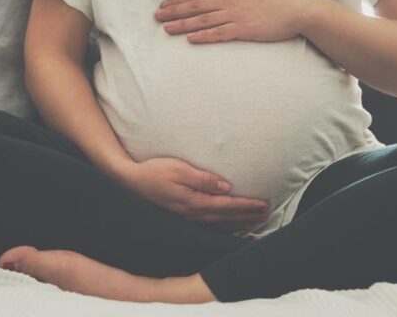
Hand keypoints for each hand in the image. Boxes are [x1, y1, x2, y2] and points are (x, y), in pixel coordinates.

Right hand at [119, 157, 269, 232]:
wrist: (129, 182)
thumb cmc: (153, 171)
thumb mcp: (178, 169)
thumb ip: (202, 179)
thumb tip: (225, 187)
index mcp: (194, 201)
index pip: (227, 205)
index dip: (246, 206)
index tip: (263, 205)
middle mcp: (193, 213)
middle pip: (227, 217)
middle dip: (248, 216)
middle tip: (267, 214)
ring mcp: (187, 217)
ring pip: (219, 224)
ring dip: (239, 223)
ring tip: (256, 222)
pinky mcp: (182, 215)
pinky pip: (209, 225)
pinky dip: (223, 227)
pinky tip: (229, 226)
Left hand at [153, 0, 313, 43]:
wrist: (297, 7)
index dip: (179, 0)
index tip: (164, 5)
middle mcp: (229, 0)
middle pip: (196, 6)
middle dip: (174, 11)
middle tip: (157, 17)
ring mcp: (236, 15)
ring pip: (203, 20)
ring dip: (183, 24)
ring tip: (167, 29)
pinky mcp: (244, 30)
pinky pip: (219, 33)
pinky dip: (203, 36)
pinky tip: (190, 39)